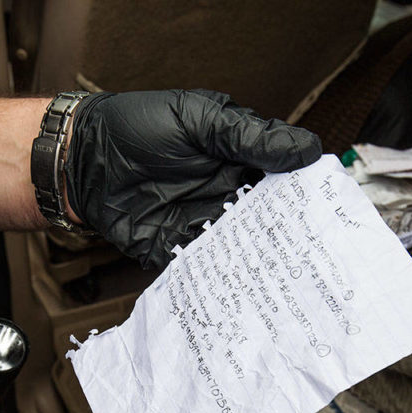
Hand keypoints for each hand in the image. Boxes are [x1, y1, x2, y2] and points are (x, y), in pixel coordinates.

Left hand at [64, 90, 321, 267]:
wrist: (83, 160)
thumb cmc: (137, 129)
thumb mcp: (198, 121)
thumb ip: (249, 137)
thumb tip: (307, 149)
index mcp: (237, 159)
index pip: (281, 181)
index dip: (304, 197)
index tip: (328, 212)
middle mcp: (225, 194)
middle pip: (266, 220)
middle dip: (288, 237)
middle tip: (315, 254)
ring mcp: (203, 222)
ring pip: (241, 247)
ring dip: (261, 262)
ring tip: (288, 279)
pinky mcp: (179, 248)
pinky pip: (207, 266)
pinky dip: (223, 279)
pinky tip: (245, 291)